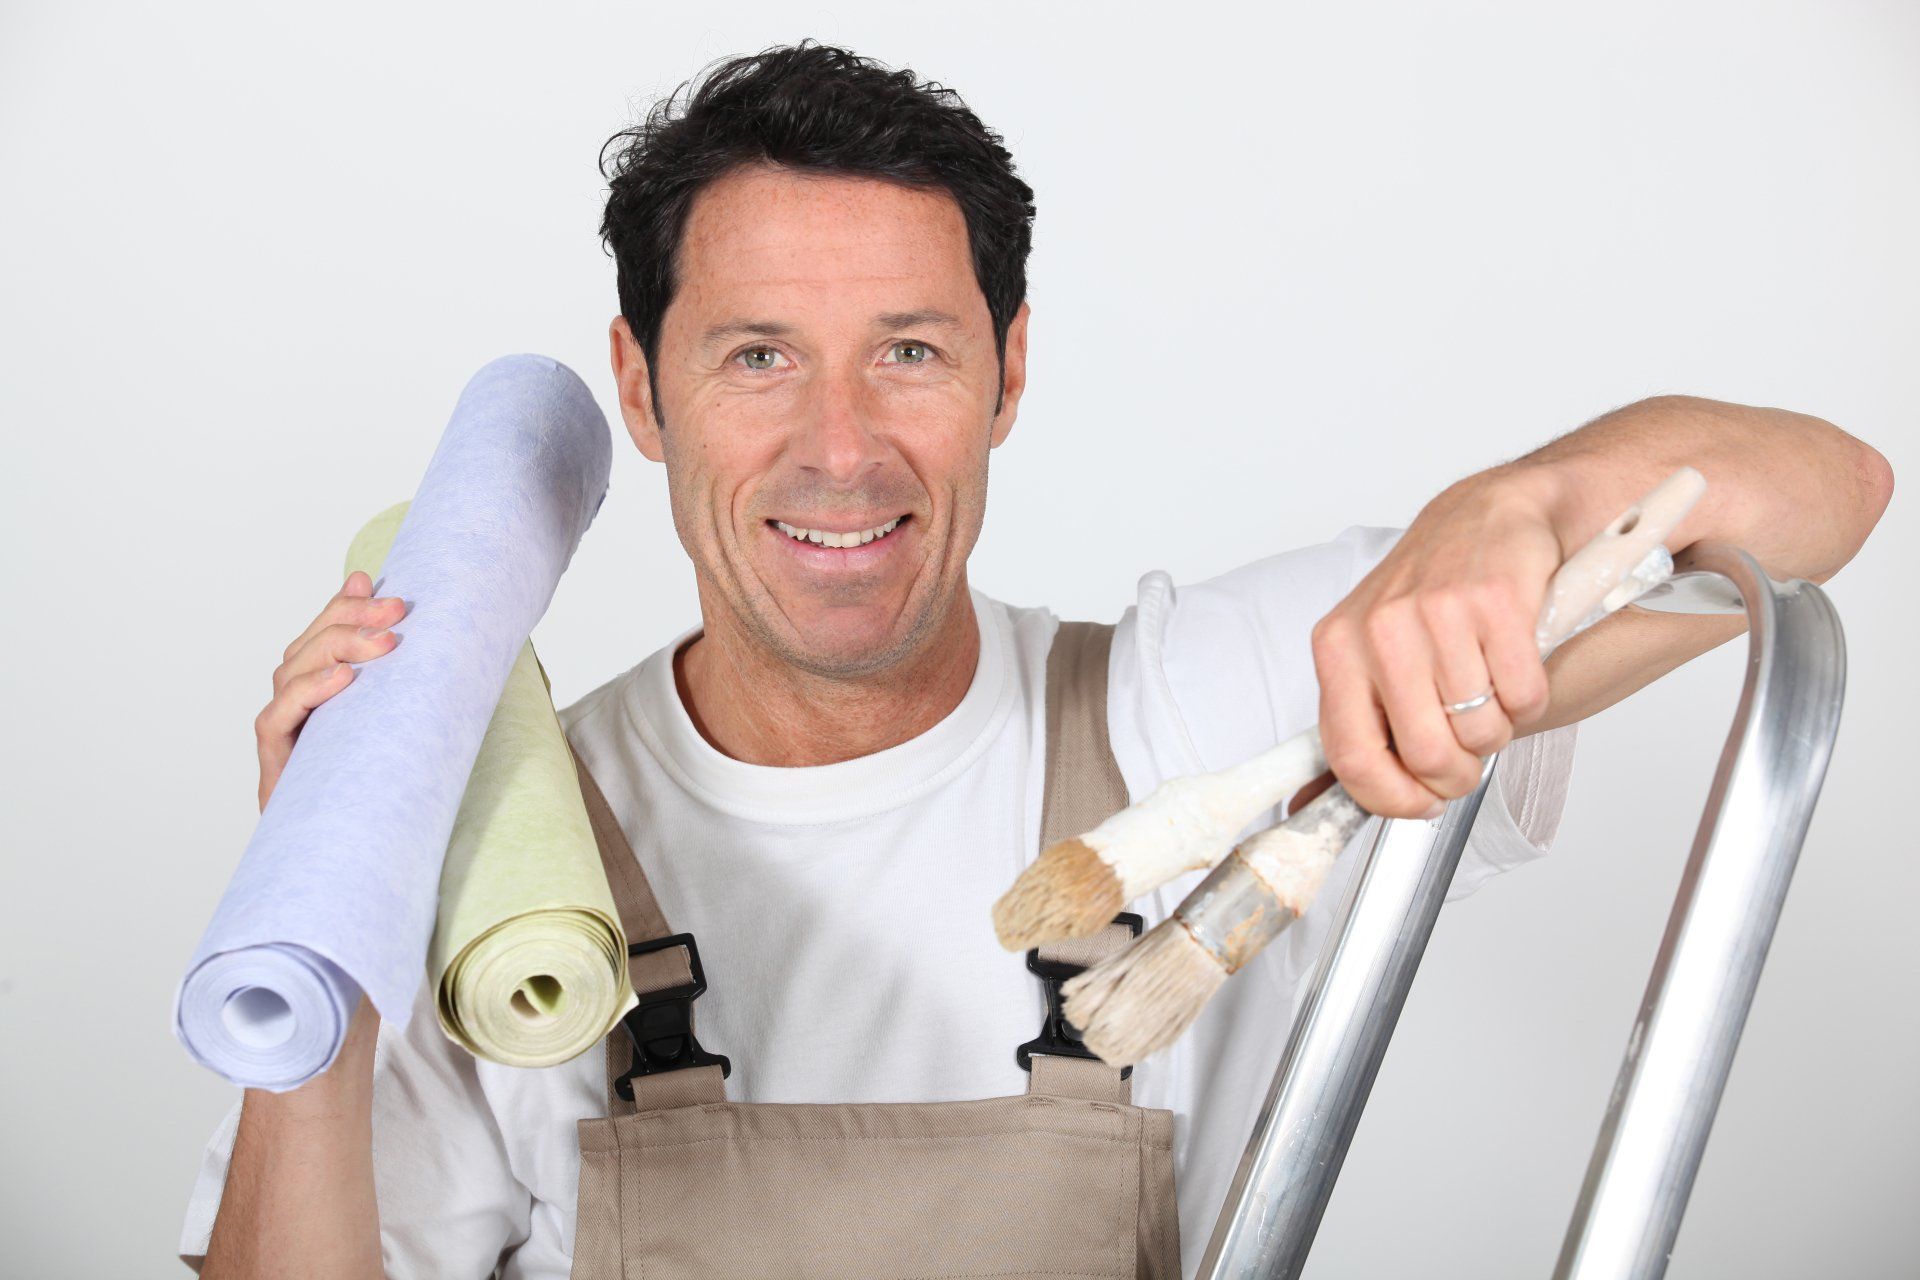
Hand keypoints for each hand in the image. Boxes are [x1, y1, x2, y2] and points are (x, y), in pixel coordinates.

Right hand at [254, 570, 406, 810]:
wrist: (363, 861)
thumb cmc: (391, 793)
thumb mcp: (408, 726)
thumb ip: (407, 679)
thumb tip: (421, 632)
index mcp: (323, 700)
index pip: (321, 638)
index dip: (342, 607)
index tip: (379, 585)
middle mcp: (297, 715)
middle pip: (306, 648)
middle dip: (349, 620)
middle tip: (397, 610)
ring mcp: (283, 742)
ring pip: (289, 675)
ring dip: (335, 648)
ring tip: (384, 641)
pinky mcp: (275, 773)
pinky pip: (275, 721)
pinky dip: (307, 693)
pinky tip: (344, 679)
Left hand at [1309, 471, 1561, 818]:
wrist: (1488, 515)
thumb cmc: (1429, 595)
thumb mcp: (1366, 653)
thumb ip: (1349, 726)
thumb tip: (1309, 805)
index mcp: (1337, 648)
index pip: (1351, 756)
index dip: (1393, 799)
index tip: (1419, 804)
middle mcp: (1380, 629)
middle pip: (1426, 755)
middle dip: (1457, 772)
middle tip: (1468, 749)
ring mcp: (1437, 613)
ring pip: (1480, 732)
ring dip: (1496, 727)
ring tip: (1488, 688)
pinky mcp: (1497, 602)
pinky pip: (1524, 697)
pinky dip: (1530, 697)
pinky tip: (1515, 663)